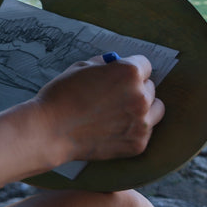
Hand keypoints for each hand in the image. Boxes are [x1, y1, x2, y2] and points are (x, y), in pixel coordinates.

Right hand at [21, 54, 164, 168]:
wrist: (50, 130)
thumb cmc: (62, 95)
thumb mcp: (82, 67)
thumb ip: (105, 64)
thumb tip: (115, 64)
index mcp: (129, 72)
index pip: (145, 65)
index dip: (130, 70)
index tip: (122, 77)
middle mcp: (141, 96)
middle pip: (150, 87)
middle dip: (136, 89)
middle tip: (115, 96)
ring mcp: (142, 122)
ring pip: (156, 109)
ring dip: (143, 109)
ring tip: (120, 113)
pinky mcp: (138, 143)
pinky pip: (146, 131)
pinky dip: (134, 129)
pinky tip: (114, 129)